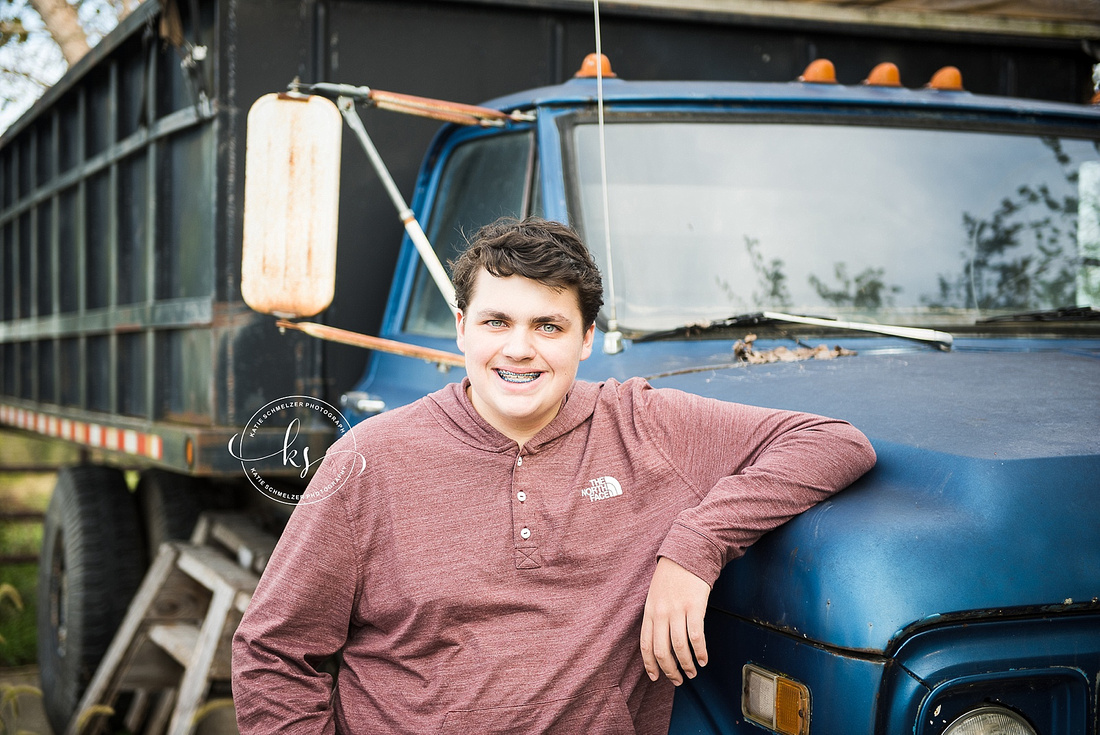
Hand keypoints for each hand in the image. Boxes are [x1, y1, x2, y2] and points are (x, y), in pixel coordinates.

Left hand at [639, 557, 711, 685]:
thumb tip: (660, 639)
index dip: (650, 664)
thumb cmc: (672, 575)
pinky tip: (704, 659)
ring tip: (693, 672)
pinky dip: (700, 651)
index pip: (645, 644)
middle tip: (678, 680)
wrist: (687, 553)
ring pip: (679, 647)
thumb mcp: (655, 594)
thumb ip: (656, 615)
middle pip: (662, 650)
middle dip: (669, 670)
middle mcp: (661, 613)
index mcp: (649, 611)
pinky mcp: (694, 606)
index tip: (655, 677)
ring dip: (687, 664)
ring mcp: (677, 610)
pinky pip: (696, 636)